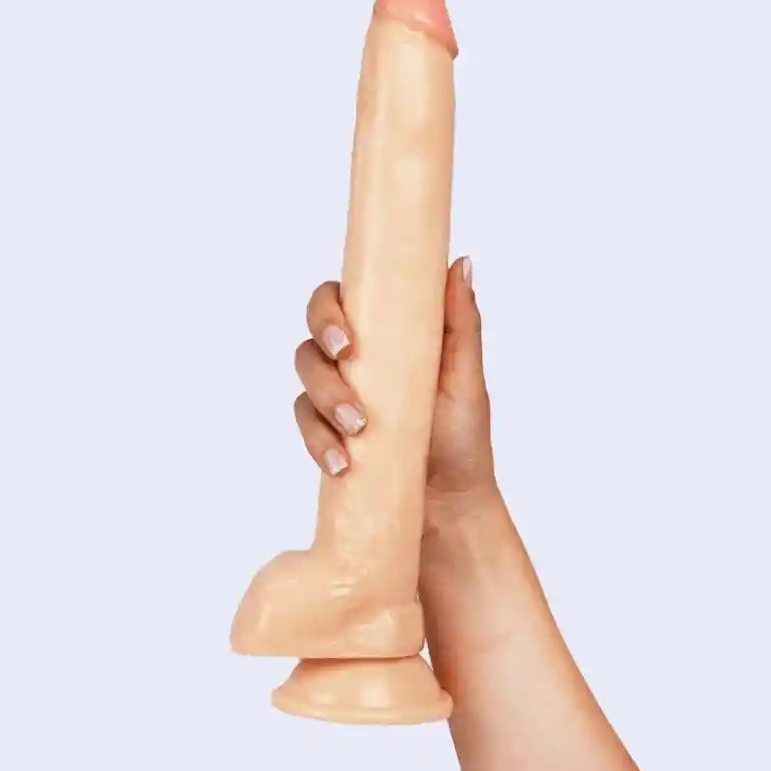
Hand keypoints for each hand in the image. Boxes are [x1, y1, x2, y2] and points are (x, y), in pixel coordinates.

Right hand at [293, 256, 495, 512]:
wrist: (451, 507)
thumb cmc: (462, 437)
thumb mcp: (466, 378)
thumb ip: (460, 322)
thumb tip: (459, 263)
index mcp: (384, 336)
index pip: (338, 302)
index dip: (327, 312)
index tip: (347, 340)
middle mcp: (354, 364)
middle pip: (310, 342)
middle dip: (322, 359)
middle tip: (345, 372)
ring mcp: (337, 400)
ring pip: (305, 385)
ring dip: (326, 403)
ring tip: (358, 430)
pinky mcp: (328, 437)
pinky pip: (307, 429)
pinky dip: (319, 443)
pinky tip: (341, 462)